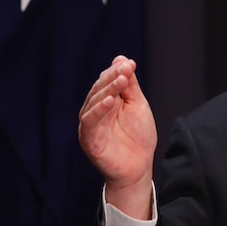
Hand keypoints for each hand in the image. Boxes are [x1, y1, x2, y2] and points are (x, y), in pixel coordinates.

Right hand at [78, 56, 156, 218]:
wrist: (138, 167)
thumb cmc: (138, 136)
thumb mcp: (137, 105)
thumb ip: (130, 85)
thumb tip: (121, 58)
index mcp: (106, 101)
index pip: (107, 81)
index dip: (117, 71)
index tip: (130, 64)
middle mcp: (95, 111)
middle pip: (99, 89)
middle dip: (113, 77)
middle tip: (126, 69)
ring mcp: (90, 124)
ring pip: (94, 102)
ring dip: (107, 89)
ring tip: (121, 81)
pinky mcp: (88, 138)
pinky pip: (90, 121)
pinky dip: (99, 109)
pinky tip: (110, 100)